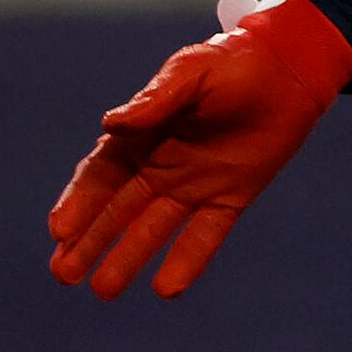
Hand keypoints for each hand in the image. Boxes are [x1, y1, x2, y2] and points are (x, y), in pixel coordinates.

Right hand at [47, 0, 351, 298]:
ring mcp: (195, 185)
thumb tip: (112, 125)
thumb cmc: (234, 62)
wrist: (291, 67)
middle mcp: (162, 166)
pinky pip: (205, 234)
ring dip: (127, 258)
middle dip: (89, 241)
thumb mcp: (192, 72)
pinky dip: (187, 261)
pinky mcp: (230, 197)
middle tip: (63, 274)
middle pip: (117, 210)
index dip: (80, 203)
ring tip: (103, 289)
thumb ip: (157, 98)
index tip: (60, 231)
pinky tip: (167, 290)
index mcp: (143, 135)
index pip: (102, 175)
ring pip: (152, 228)